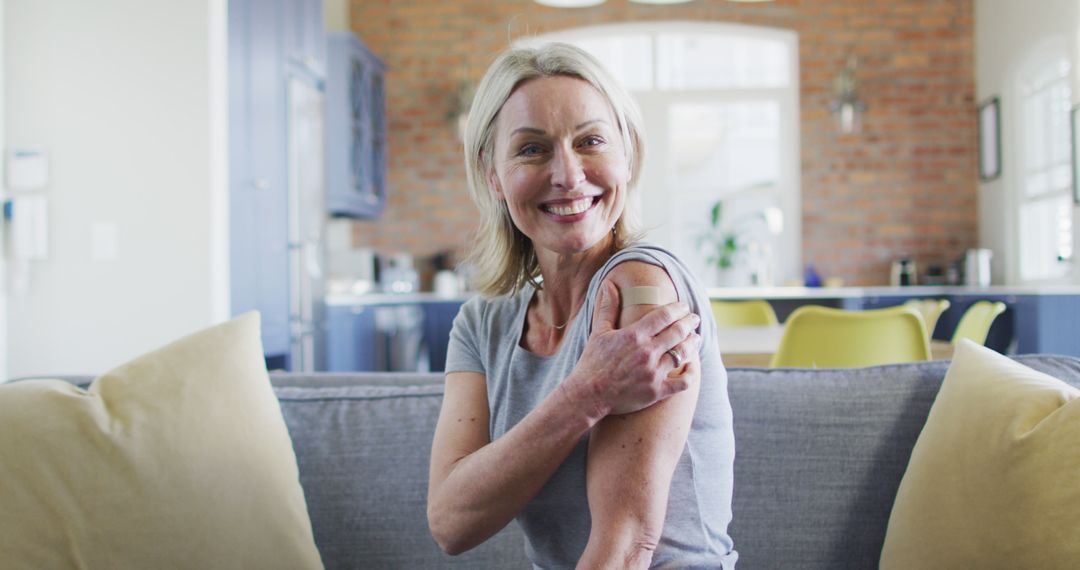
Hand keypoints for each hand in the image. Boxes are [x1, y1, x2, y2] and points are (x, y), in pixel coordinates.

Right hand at [565, 282, 701, 417]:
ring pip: (683, 353)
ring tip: (696, 338)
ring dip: (693, 343)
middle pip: (678, 331)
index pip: (665, 316)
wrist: (588, 395)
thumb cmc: (593, 362)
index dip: (678, 309)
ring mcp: (653, 372)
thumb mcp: (599, 332)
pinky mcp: (656, 391)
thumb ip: (608, 307)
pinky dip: (690, 374)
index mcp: (634, 335)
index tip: (684, 306)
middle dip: (690, 322)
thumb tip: (609, 283)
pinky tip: (691, 367)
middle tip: (695, 319)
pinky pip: (682, 383)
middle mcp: (647, 352)